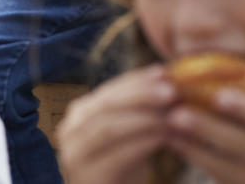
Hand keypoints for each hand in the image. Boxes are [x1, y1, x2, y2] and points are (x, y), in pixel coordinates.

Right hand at [56, 65, 176, 183]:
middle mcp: (70, 130)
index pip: (109, 90)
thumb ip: (141, 113)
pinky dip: (143, 143)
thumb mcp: (132, 137)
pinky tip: (165, 137)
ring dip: (145, 118)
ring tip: (173, 114)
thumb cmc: (126, 171)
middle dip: (141, 95)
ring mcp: (74, 154)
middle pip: (106, 104)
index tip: (165, 72)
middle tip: (172, 90)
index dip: (137, 79)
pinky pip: (116, 154)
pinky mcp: (87, 176)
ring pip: (109, 126)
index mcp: (80, 114)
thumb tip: (171, 82)